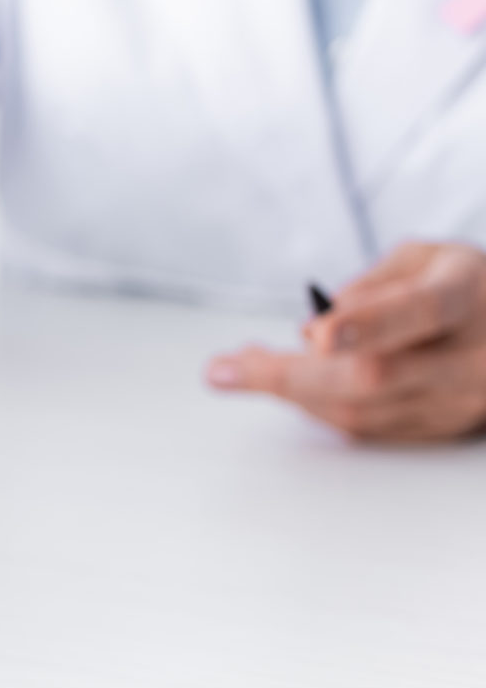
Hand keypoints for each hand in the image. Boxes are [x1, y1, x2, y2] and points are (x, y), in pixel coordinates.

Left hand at [207, 243, 485, 441]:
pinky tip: (290, 384)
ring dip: (291, 393)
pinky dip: (319, 407)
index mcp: (466, 297)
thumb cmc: (464, 286)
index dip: (367, 323)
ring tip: (242, 367)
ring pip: (362, 411)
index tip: (317, 333)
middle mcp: (471, 357)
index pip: (419, 313)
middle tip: (225, 368)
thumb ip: (373, 286)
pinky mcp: (445, 429)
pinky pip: (368, 428)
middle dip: (288, 374)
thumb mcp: (428, 258)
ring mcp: (461, 400)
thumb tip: (316, 332)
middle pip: (374, 376)